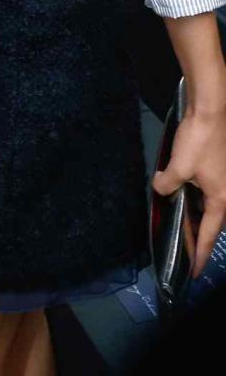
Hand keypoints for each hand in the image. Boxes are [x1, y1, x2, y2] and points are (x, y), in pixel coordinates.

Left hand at [153, 107, 225, 275]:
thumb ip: (168, 185)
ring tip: (180, 226)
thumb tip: (161, 189)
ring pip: (208, 206)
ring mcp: (222, 180)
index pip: (208, 234)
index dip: (200, 253)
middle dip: (197, 237)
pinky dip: (194, 198)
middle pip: (210, 222)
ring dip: (195, 216)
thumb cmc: (199, 141)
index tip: (196, 272)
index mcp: (220, 199)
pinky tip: (181, 196)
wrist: (212, 109)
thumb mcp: (178, 166)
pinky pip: (206, 192)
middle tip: (184, 253)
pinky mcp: (217, 168)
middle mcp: (225, 193)